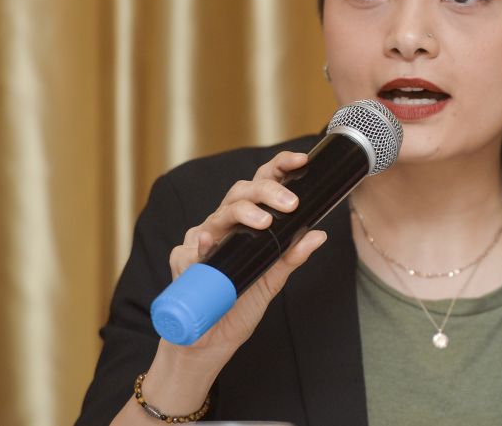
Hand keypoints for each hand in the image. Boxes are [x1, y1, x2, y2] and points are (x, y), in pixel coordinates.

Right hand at [165, 150, 326, 359]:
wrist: (211, 340)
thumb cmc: (239, 305)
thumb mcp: (272, 280)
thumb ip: (292, 256)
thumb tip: (319, 234)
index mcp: (244, 222)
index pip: (260, 185)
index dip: (278, 168)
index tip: (300, 160)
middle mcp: (222, 225)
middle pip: (241, 193)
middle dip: (267, 191)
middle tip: (291, 203)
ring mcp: (201, 241)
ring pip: (219, 214)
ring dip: (242, 213)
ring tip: (264, 221)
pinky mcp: (183, 264)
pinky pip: (189, 250)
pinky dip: (200, 245)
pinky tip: (208, 241)